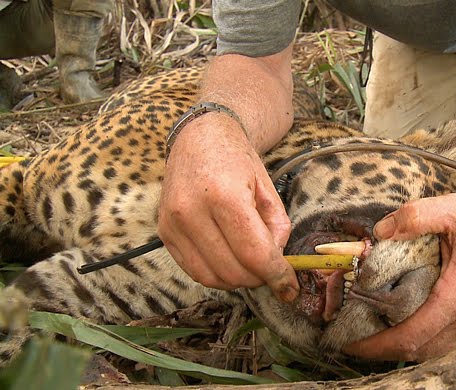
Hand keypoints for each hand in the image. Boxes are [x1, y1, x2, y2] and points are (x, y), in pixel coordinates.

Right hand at [158, 113, 298, 301]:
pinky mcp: (164, 232)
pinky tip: (230, 260)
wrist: (200, 138)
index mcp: (224, 196)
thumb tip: (276, 262)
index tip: (289, 287)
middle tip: (272, 270)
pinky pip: (193, 270)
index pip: (254, 254)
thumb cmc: (238, 160)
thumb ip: (277, 228)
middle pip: (233, 272)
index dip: (277, 275)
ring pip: (212, 278)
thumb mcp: (268, 188)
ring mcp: (173, 224)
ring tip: (251, 263)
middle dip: (259, 279)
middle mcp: (192, 212)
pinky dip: (217, 274)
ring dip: (238, 280)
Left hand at [343, 193, 455, 360]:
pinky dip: (421, 340)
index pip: (412, 336)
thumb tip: (379, 232)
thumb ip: (412, 217)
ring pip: (434, 348)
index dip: (378, 344)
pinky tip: (403, 326)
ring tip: (374, 335)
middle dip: (384, 350)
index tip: (352, 343)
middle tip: (354, 340)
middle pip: (420, 349)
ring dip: (402, 347)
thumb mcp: (450, 208)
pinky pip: (446, 340)